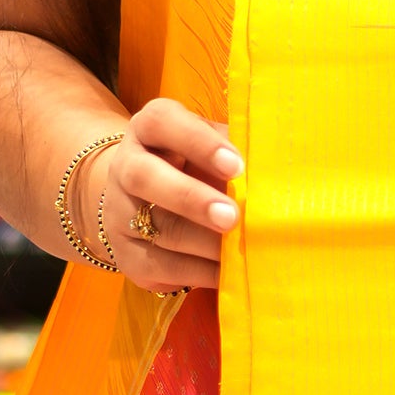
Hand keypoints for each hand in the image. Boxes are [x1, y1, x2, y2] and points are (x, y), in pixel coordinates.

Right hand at [87, 95, 242, 292]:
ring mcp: (119, 212)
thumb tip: (275, 168)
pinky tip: (229, 271)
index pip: (161, 123)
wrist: (146, 203)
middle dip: (191, 198)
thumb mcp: (211, 147)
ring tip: (240, 250)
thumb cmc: (195, 167)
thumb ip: (235, 150)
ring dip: (204, 243)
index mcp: (149, 129)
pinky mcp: (125, 255)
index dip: (198, 142)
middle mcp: (126, 166)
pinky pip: (161, 267)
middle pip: (145, 178)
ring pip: (157, 228)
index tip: (236, 165)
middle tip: (231, 217)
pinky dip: (200, 272)